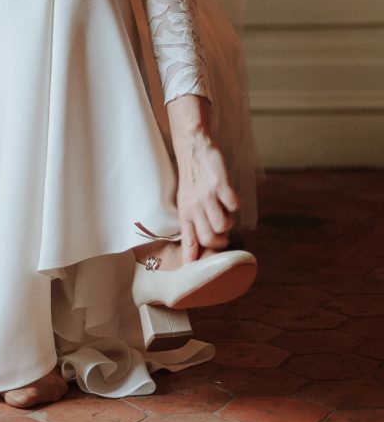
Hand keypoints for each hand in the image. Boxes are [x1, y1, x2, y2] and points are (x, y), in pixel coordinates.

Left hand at [175, 131, 239, 261]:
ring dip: (229, 222)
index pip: (189, 241)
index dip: (192, 258)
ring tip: (225, 211)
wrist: (193, 148)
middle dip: (220, 241)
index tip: (194, 273)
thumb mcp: (185, 200)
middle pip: (209, 239)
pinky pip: (233, 206)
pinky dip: (235, 206)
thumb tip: (202, 242)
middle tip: (223, 232)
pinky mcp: (220, 185)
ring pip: (222, 225)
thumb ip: (193, 220)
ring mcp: (207, 196)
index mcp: (185, 212)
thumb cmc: (192, 177)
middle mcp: (194, 207)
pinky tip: (229, 197)